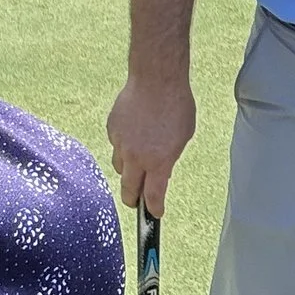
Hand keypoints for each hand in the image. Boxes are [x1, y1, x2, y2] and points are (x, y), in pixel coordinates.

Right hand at [106, 74, 196, 217]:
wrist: (156, 79)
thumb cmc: (177, 105)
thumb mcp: (183, 137)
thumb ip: (169, 158)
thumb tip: (161, 172)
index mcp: (158, 162)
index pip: (153, 196)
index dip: (154, 209)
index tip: (155, 214)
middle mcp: (136, 157)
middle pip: (128, 190)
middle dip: (133, 200)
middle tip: (136, 202)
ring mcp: (121, 143)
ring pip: (119, 167)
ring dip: (128, 170)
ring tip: (138, 162)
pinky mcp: (112, 129)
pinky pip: (116, 145)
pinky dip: (124, 145)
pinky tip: (134, 134)